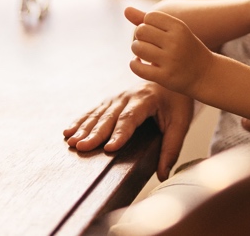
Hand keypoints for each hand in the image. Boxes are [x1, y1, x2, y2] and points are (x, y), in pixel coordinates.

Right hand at [63, 81, 194, 179]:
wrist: (170, 74)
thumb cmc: (177, 101)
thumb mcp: (181, 122)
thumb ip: (171, 147)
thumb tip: (163, 174)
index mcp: (146, 100)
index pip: (131, 118)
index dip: (120, 133)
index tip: (109, 148)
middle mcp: (128, 96)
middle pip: (109, 117)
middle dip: (95, 133)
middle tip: (81, 147)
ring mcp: (117, 97)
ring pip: (98, 114)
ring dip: (83, 128)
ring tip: (71, 142)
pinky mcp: (110, 100)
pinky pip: (93, 111)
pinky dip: (80, 121)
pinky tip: (68, 131)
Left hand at [126, 7, 216, 97]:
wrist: (205, 74)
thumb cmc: (186, 48)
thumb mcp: (174, 31)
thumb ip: (149, 20)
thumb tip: (126, 9)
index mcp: (179, 27)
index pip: (149, 17)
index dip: (146, 24)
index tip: (151, 33)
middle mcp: (175, 42)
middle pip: (141, 31)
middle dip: (139, 37)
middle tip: (145, 44)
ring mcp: (170, 60)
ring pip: (138, 48)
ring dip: (136, 50)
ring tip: (142, 54)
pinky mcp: (165, 77)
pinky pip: (138, 68)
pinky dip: (134, 65)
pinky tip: (139, 64)